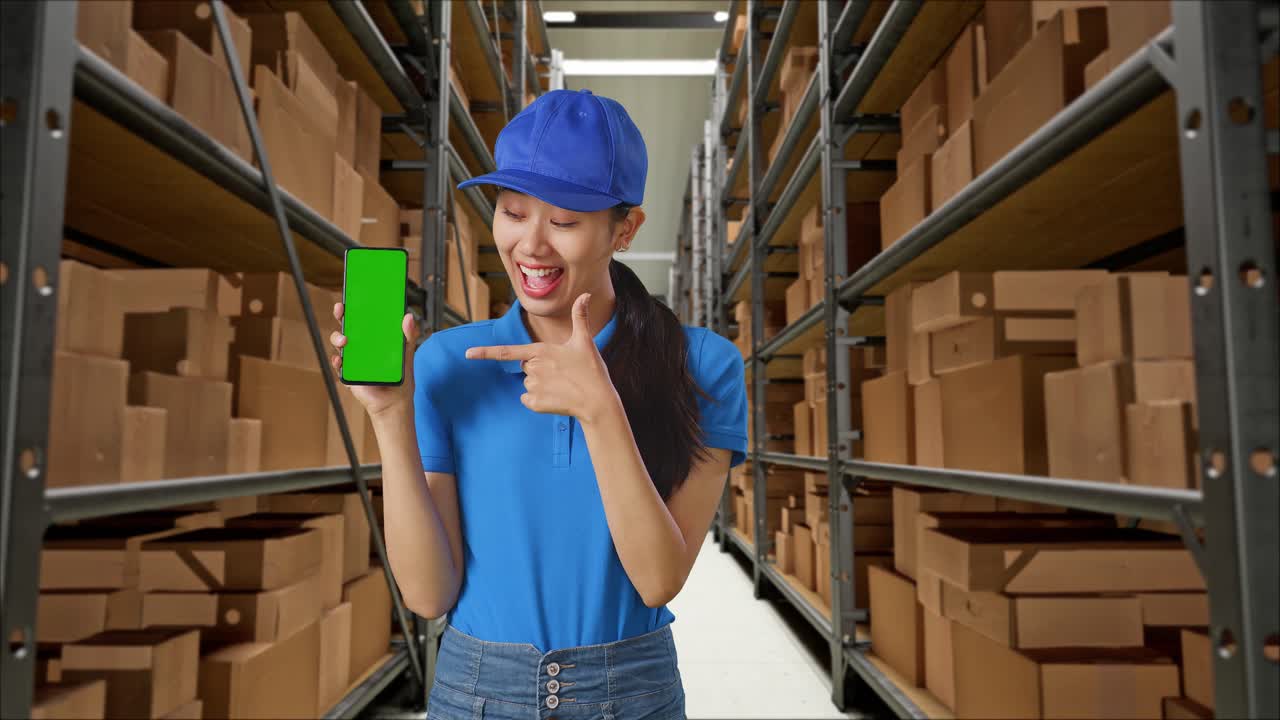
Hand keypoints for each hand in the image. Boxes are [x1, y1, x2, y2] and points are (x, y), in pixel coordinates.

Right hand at [330, 302, 417, 417]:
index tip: (353, 296)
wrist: (395, 402)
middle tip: (341, 309)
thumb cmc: (400, 376)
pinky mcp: (348, 373)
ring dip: (337, 338)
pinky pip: (338, 365)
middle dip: (341, 315)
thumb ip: (409, 336)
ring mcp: (353, 358)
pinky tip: (340, 361)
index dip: (357, 306)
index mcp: (374, 337)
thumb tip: (409, 316)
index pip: (363, 318)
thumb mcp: (407, 353)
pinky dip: (337, 361)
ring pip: (338, 343)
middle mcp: (361, 345)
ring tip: (344, 341)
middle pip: (347, 326)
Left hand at [465, 293, 618, 422]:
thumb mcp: (584, 341)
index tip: (467, 354)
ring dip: (541, 384)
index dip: (485, 353)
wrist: (597, 402)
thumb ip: (580, 317)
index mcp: (540, 351)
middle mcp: (533, 368)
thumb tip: (585, 294)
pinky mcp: (535, 403)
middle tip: (561, 372)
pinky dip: (539, 400)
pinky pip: (528, 399)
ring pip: (528, 382)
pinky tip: (556, 398)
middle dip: (539, 368)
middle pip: (526, 366)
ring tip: (562, 385)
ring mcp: (533, 386)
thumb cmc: (591, 370)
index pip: (506, 352)